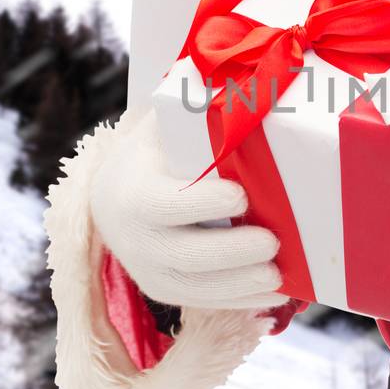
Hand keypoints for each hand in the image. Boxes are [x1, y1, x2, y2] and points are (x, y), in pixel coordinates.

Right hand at [89, 112, 284, 310]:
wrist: (112, 197)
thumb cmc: (156, 154)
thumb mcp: (164, 128)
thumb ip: (196, 111)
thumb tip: (249, 85)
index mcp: (133, 193)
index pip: (165, 205)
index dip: (202, 204)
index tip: (241, 197)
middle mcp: (135, 239)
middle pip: (186, 255)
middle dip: (232, 253)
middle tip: (272, 242)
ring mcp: (148, 270)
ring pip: (196, 288)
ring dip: (240, 285)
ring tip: (277, 276)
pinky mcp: (164, 290)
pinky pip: (204, 303)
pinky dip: (240, 303)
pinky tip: (272, 296)